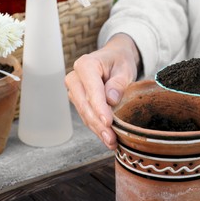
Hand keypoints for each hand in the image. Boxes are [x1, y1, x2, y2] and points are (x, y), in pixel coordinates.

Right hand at [65, 33, 140, 149]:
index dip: (99, 108)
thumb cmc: (119, 61)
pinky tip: (107, 138)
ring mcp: (75, 90)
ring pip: (84, 114)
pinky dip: (96, 128)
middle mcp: (75, 78)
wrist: (114, 58)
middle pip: (85, 105)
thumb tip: (111, 100)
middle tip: (111, 138)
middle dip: (98, 124)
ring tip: (111, 142)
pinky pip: (86, 116)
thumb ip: (118, 83)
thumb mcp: (124, 68)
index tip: (108, 122)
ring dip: (97, 130)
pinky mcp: (79, 101)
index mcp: (86, 65)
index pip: (91, 90)